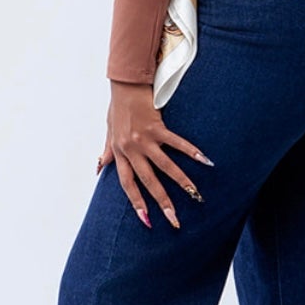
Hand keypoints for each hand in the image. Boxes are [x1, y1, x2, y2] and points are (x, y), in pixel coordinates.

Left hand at [96, 81, 212, 229]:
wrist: (125, 84)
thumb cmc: (117, 107)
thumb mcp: (109, 131)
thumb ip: (108, 152)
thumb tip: (99, 168)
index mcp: (120, 153)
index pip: (127, 184)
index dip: (137, 203)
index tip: (148, 221)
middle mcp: (131, 149)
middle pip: (148, 181)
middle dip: (162, 202)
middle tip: (175, 220)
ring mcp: (145, 139)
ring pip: (165, 166)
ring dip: (182, 182)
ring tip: (195, 195)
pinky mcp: (157, 127)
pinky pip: (177, 143)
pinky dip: (192, 152)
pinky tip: (205, 161)